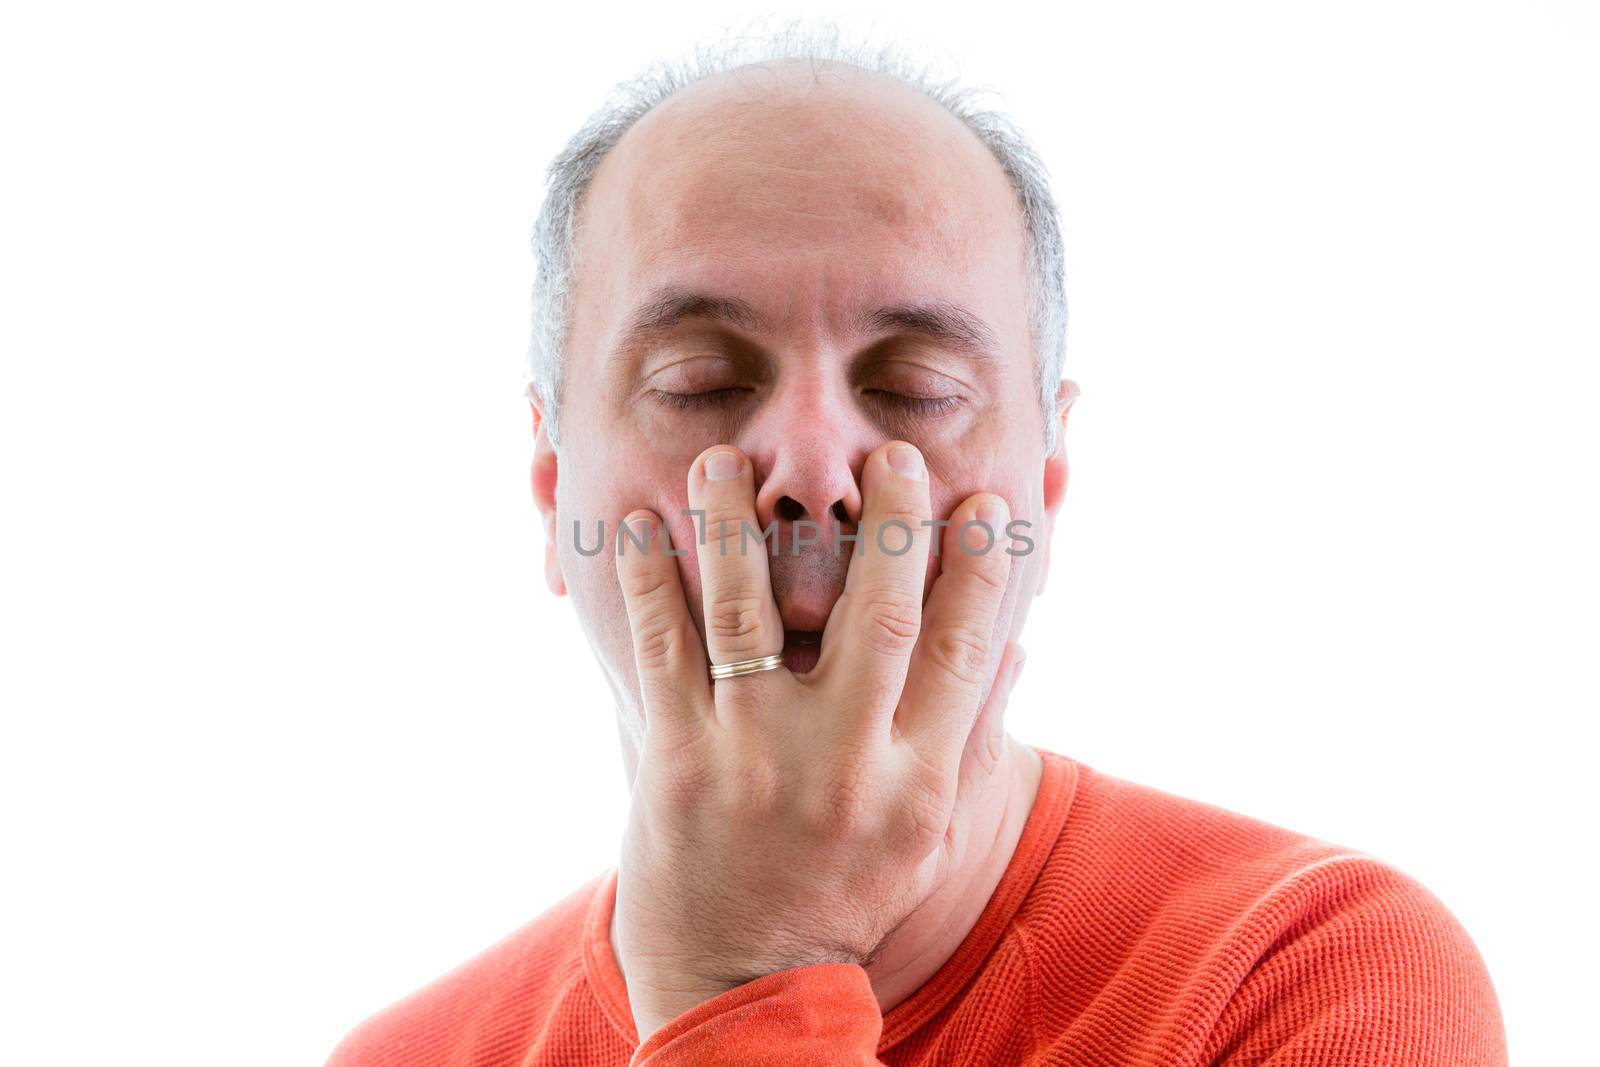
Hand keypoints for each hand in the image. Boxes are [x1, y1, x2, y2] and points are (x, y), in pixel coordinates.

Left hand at [612, 439, 1024, 1042]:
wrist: (741, 983)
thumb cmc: (840, 900)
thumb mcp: (923, 835)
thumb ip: (966, 740)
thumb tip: (1014, 645)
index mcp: (915, 781)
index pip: (966, 650)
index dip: (981, 568)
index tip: (985, 502)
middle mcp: (843, 762)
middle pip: (880, 615)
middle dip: (891, 523)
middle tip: (891, 452)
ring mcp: (755, 757)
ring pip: (752, 611)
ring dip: (737, 524)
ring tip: (726, 460)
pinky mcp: (678, 761)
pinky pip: (665, 649)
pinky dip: (652, 581)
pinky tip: (643, 526)